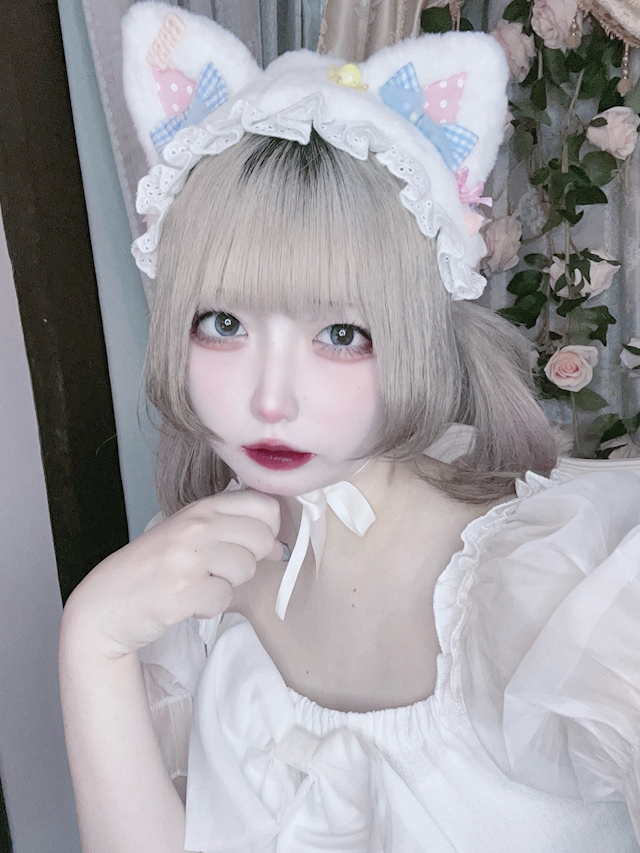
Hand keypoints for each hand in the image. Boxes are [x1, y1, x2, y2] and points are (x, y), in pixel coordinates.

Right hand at [62, 490, 282, 658]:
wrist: (104, 606)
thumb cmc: (151, 570)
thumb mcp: (189, 537)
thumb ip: (232, 532)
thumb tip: (279, 547)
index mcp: (200, 508)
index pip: (264, 504)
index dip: (267, 528)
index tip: (249, 544)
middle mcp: (195, 526)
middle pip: (262, 537)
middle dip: (249, 560)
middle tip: (219, 570)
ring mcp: (188, 557)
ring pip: (246, 568)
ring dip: (227, 585)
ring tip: (198, 585)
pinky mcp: (182, 591)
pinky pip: (224, 599)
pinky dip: (210, 608)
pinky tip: (187, 602)